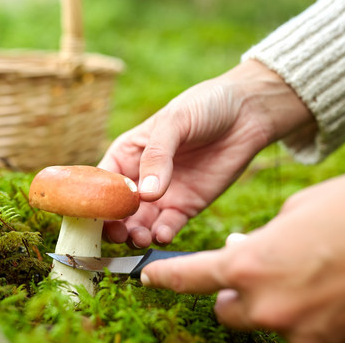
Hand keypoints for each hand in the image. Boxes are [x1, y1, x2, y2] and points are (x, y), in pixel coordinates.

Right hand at [98, 59, 314, 247]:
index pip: (102, 180)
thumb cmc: (205, 106)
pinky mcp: (187, 206)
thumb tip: (145, 194)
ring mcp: (163, 194)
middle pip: (118, 209)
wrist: (248, 112)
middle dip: (115, 224)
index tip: (96, 213)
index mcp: (128, 153)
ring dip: (136, 234)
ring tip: (140, 237)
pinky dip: (163, 234)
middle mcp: (141, 177)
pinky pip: (169, 226)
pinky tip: (162, 235)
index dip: (96, 198)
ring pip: (140, 223)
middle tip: (119, 233)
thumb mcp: (175, 121)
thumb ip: (158, 156)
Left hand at [140, 169, 344, 341]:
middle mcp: (266, 304)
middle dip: (236, 292)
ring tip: (308, 279)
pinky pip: (304, 334)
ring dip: (274, 306)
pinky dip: (310, 318)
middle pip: (228, 309)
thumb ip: (265, 237)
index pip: (190, 277)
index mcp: (249, 264)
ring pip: (266, 324)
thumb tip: (249, 249)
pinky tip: (332, 295)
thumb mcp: (299, 210)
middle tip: (260, 271)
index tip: (149, 276)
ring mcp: (298, 330)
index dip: (166, 277)